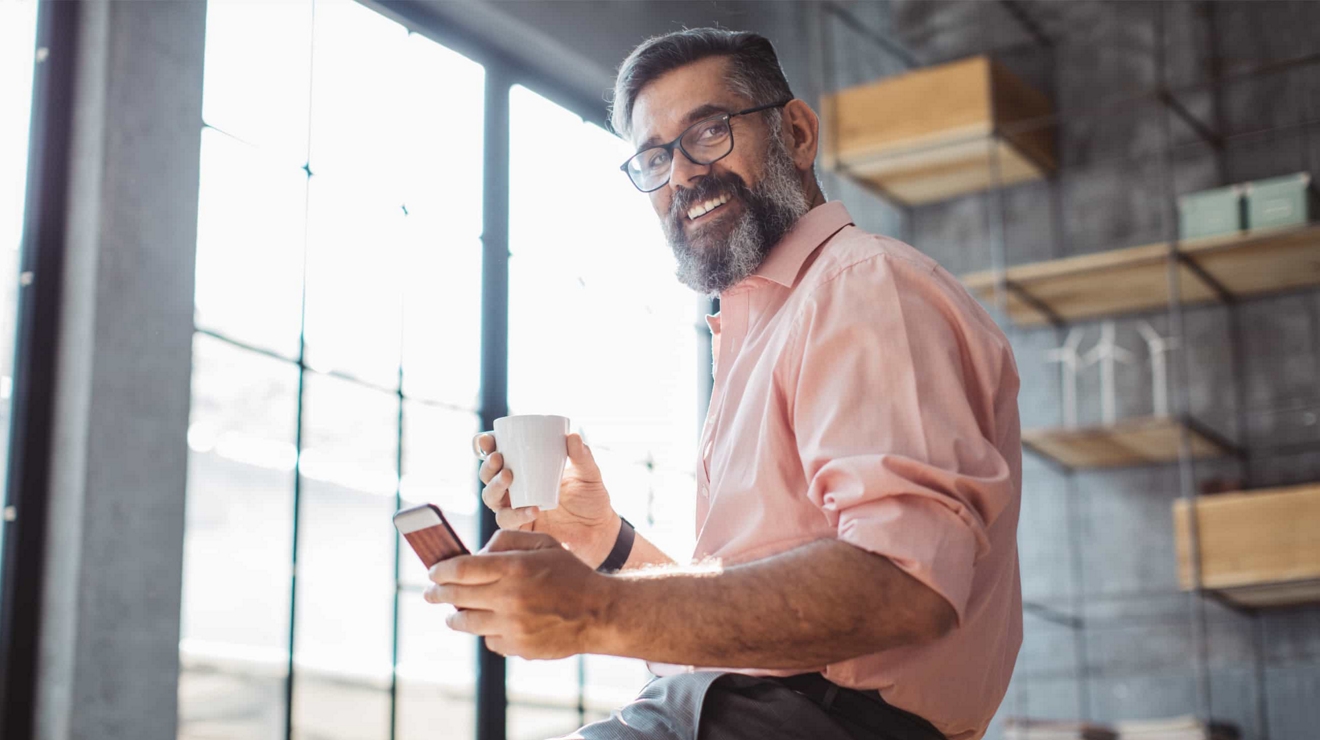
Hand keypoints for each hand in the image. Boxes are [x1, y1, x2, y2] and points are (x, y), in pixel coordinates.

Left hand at [424, 530, 612, 659]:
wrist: (598, 613)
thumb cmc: (570, 573)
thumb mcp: (544, 543)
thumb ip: (507, 540)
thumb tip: (477, 553)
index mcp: (514, 567)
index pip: (461, 569)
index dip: (441, 570)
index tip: (433, 572)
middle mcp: (509, 597)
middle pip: (458, 596)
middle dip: (438, 593)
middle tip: (430, 593)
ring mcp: (513, 626)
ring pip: (468, 622)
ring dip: (455, 617)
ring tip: (452, 614)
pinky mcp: (518, 647)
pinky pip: (490, 640)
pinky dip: (487, 632)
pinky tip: (492, 625)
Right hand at [477, 432, 620, 567]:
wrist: (599, 530)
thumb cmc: (590, 497)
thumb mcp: (589, 474)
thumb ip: (583, 456)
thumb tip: (573, 436)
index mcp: (526, 469)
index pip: (499, 454)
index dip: (487, 446)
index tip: (487, 440)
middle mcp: (516, 488)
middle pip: (488, 476)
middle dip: (488, 466)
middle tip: (499, 459)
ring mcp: (516, 509)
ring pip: (491, 499)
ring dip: (494, 487)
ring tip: (508, 477)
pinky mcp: (522, 529)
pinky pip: (509, 523)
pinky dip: (516, 515)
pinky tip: (532, 508)